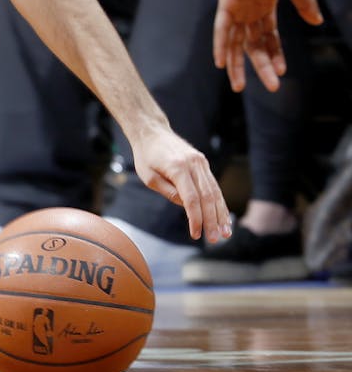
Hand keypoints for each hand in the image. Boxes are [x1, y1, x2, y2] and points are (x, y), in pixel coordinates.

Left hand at [128, 122, 231, 242]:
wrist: (152, 131)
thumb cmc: (146, 155)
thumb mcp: (148, 176)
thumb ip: (168, 191)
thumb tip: (187, 207)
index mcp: (177, 167)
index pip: (191, 198)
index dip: (195, 218)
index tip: (196, 234)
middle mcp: (193, 164)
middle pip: (207, 197)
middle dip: (212, 220)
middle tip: (214, 239)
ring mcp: (200, 162)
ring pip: (215, 191)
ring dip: (221, 214)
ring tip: (225, 233)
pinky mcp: (203, 163)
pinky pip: (214, 185)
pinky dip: (219, 202)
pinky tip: (223, 216)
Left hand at [213, 0, 321, 92]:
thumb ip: (304, 4)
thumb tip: (318, 22)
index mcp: (265, 7)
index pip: (269, 38)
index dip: (275, 55)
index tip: (282, 72)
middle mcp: (249, 11)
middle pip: (253, 45)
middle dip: (261, 66)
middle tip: (271, 87)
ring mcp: (237, 7)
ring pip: (234, 42)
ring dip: (238, 64)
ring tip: (239, 86)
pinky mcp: (227, 1)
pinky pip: (221, 27)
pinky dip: (220, 44)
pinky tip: (220, 62)